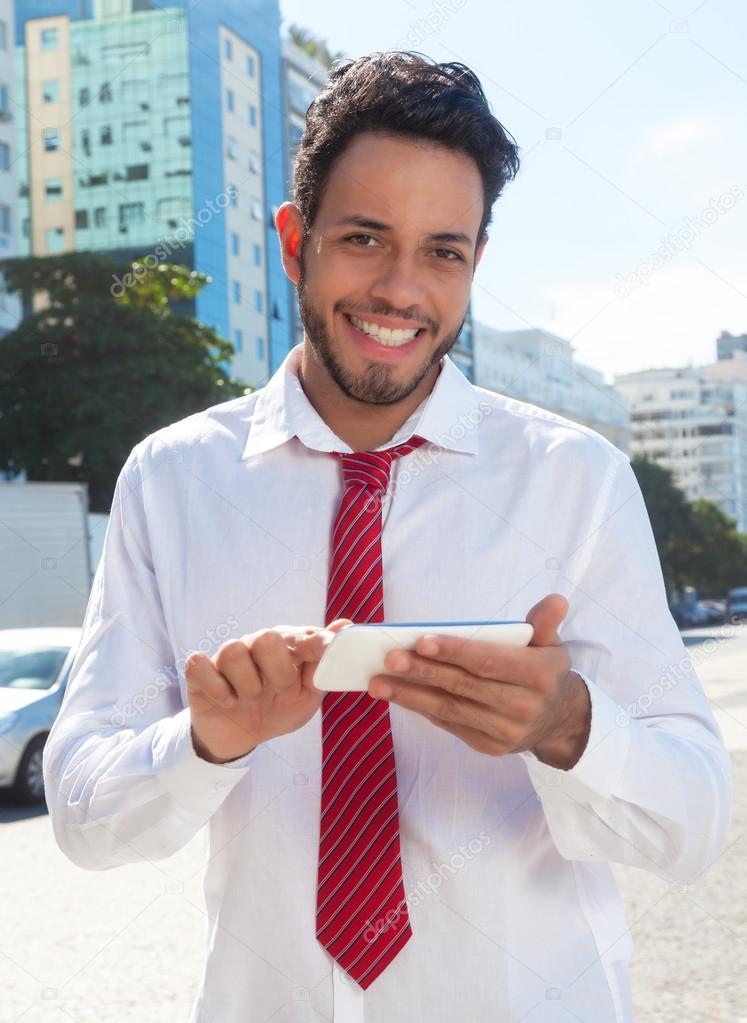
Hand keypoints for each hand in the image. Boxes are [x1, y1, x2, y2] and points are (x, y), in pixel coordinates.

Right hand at [186, 619, 351, 763]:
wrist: (240, 738)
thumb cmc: (277, 710)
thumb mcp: (306, 696)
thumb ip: (323, 665)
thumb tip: (344, 626)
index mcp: (286, 647)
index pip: (303, 635)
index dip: (317, 641)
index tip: (329, 647)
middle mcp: (256, 644)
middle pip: (267, 638)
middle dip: (277, 673)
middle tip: (277, 691)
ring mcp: (226, 656)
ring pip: (234, 651)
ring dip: (247, 686)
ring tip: (250, 699)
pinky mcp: (200, 671)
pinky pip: (201, 665)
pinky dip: (217, 688)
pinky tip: (227, 701)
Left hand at [367, 595, 590, 769]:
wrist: (560, 721)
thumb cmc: (546, 672)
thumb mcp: (552, 645)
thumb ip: (545, 622)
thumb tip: (555, 600)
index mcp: (538, 676)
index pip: (488, 662)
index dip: (454, 651)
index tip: (421, 640)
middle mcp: (522, 706)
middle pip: (463, 686)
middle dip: (423, 671)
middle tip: (390, 658)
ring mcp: (505, 731)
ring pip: (451, 709)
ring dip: (411, 695)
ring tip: (379, 682)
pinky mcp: (490, 747)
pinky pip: (450, 724)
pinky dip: (423, 709)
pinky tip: (400, 694)